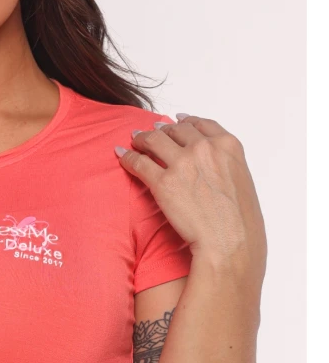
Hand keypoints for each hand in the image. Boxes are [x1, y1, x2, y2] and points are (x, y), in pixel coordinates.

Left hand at [114, 112, 266, 275]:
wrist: (229, 241)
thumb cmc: (239, 220)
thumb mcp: (241, 179)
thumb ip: (224, 163)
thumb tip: (209, 163)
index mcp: (227, 145)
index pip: (200, 124)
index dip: (185, 121)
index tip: (177, 121)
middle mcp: (203, 148)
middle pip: (175, 129)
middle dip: (161, 130)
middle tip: (151, 133)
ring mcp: (182, 163)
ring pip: (153, 140)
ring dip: (141, 138)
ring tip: (134, 140)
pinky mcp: (162, 182)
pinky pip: (138, 162)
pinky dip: (127, 157)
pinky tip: (121, 155)